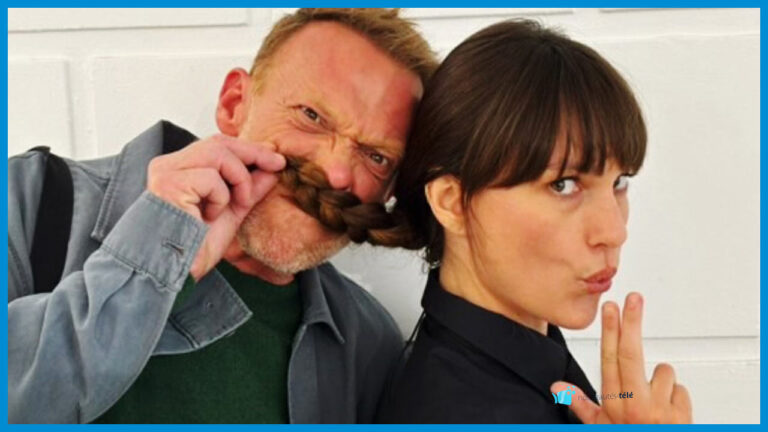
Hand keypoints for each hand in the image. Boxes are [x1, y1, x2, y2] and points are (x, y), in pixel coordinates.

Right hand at [147, 134, 285, 279]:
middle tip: (277, 165)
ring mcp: (166, 174)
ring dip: (239, 180)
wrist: (176, 274)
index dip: (248, 149)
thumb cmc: (196, 248)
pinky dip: (221, 198)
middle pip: (217, 144)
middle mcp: (167, 166)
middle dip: (253, 153)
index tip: (276, 159)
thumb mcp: (232, 212)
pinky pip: (211, 178)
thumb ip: (249, 188)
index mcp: (178, 170)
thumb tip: (273, 168)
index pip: (216, 146)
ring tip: (239, 204)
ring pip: (217, 154)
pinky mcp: (169, 184)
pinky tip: (208, 217)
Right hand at [551, 293, 691, 423]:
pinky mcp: (682, 414)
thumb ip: (581, 406)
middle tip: (634, 298)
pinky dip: (676, 399)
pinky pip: (681, 391)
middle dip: (632, 322)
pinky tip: (669, 413)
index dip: (610, 330)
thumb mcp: (601, 428)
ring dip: (661, 383)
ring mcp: (660, 408)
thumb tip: (558, 387)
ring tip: (654, 402)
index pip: (609, 359)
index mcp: (613, 404)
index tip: (611, 308)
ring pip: (664, 373)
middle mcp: (635, 403)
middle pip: (632, 353)